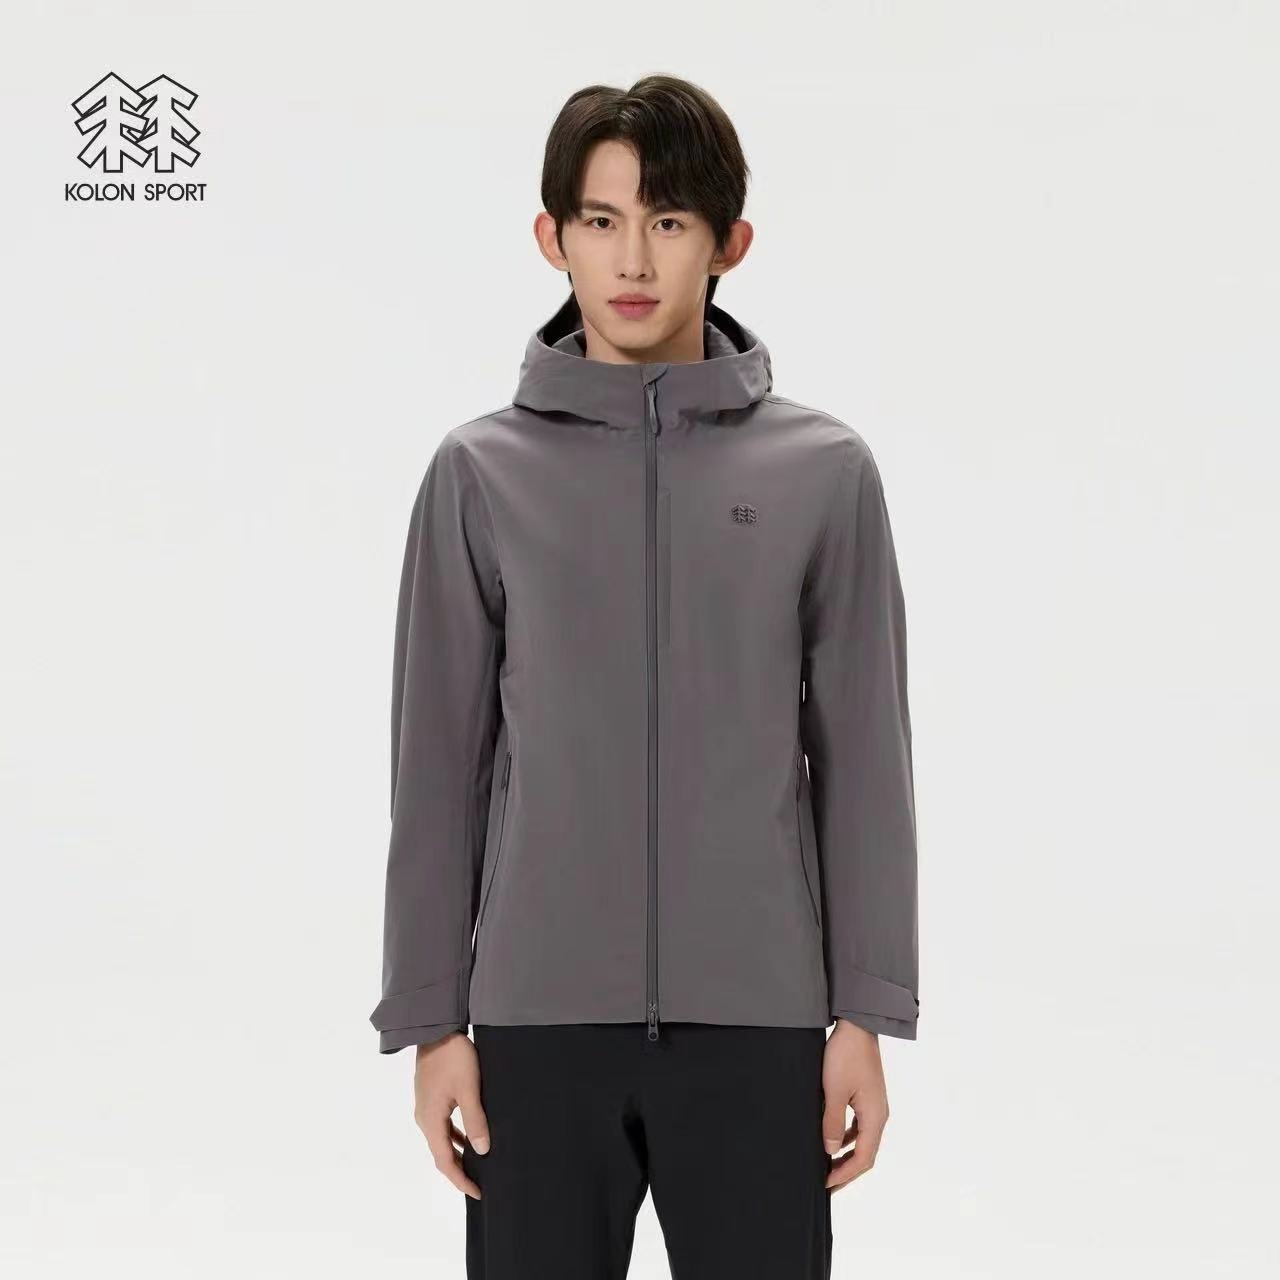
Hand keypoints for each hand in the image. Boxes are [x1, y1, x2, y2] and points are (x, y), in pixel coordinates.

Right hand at [413, 1032, 489, 1199]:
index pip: (444, 1161)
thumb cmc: (453, 1057)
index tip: (478, 1192)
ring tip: (476, 1165)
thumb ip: (475, 1120)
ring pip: (441, 1140)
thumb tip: (482, 1151)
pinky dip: (454, 1137)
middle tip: (479, 1184)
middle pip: (440, 1153)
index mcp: (430, 1120)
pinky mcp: (430, 1098)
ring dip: (457, 1154)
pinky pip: (442, 1126)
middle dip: (459, 1171)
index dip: (460, 1180)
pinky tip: (468, 1137)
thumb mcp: (469, 1088)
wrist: (436, 1029)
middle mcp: (423, 1118)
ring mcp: (425, 1108)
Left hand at [821, 1018, 889, 1192]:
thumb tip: (830, 1151)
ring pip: (862, 1141)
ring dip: (846, 1155)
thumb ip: (832, 1122)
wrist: (857, 1026)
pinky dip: (847, 1138)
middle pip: (866, 1153)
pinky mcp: (867, 1097)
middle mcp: (879, 1115)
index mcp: (875, 1117)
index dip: (845, 1175)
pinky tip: (833, 1140)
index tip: (826, 1185)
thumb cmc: (846, 1055)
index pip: (863, 1158)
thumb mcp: (834, 1090)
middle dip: (847, 1171)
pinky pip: (859, 1126)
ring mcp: (874, 1106)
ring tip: (828, 1166)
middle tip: (826, 1184)